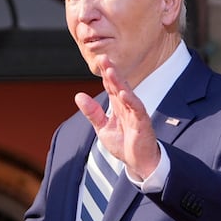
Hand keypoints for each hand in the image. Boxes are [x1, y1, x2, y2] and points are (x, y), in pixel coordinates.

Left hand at [75, 62, 162, 181]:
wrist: (138, 162)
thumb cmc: (124, 144)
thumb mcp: (103, 127)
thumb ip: (92, 112)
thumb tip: (78, 96)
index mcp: (118, 106)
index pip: (110, 86)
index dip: (105, 73)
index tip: (99, 59)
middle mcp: (127, 106)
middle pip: (118, 85)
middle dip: (111, 71)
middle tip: (104, 58)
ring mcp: (135, 113)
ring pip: (127, 94)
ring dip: (119, 82)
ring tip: (111, 71)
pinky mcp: (142, 123)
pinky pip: (137, 109)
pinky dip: (131, 101)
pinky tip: (124, 93)